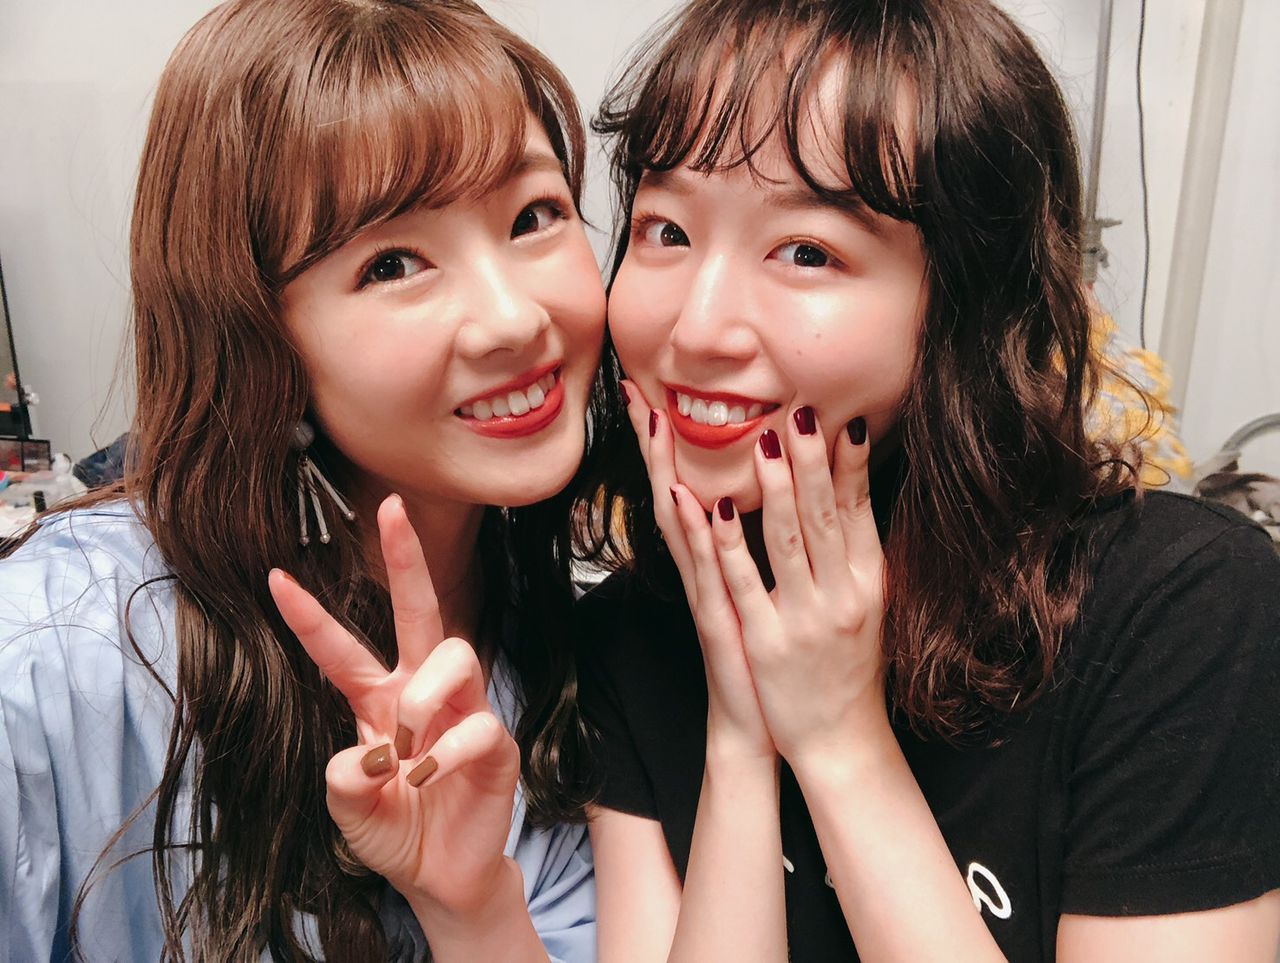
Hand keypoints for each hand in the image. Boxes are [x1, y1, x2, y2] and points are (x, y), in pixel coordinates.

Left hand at [268, 495, 518, 916]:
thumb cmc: (396, 831)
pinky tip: (429, 777)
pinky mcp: (496, 742)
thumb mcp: (349, 811)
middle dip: (406, 558)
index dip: (310, 616)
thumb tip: (368, 751)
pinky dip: (446, 752)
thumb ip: (343, 780)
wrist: (442, 877)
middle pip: (419, 610)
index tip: (275, 577)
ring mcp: (464, 710)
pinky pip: (477, 724)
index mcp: (378, 701)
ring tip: (408, 749)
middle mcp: (422, 693)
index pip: (341, 650)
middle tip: (391, 507)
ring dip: (423, 697)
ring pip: (452, 655)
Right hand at [621, 381, 773, 760]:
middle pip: (672, 494)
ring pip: (682, 524)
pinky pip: (708, 570)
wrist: (762, 727)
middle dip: (653, 444)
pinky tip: (690, 501)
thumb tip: (770, 498)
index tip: (656, 393)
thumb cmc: (766, 658)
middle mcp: (704, 570)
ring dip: (669, 472)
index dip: (671, 444)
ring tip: (655, 423)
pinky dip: (698, 536)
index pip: (690, 486)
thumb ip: (761, 547)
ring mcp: (707, 594)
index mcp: (717, 560)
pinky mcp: (721, 620)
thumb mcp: (766, 591)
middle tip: (634, 392)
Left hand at [709, 409, 888, 769]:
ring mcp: (803, 619)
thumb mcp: (871, 606)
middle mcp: (842, 597)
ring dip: (776, 489)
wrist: (840, 741)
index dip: (851, 466)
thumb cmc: (851, 667)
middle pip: (826, 516)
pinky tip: (714, 509)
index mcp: (869, 583)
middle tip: (801, 413)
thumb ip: (862, 554)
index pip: (860, 512)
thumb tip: (856, 496)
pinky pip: (744, 584)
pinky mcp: (766, 642)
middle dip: (812, 462)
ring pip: (788, 542)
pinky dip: (729, 544)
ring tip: (765, 442)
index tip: (844, 420)